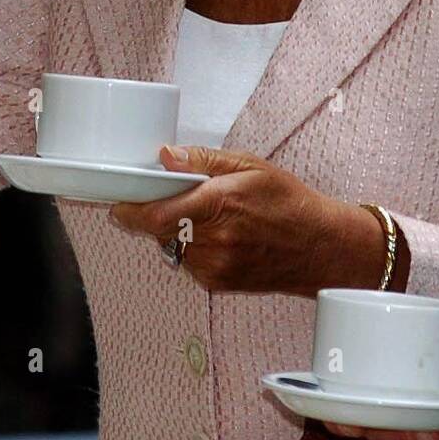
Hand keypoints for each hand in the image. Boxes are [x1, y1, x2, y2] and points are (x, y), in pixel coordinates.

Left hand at [109, 146, 385, 295]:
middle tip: (174, 199)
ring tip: (210, 218)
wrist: (319, 247)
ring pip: (172, 246)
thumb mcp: (250, 165)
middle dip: (156, 214)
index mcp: (219, 204)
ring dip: (177, 231)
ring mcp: (215, 266)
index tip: (119, 203)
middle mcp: (213, 240)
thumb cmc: (288, 201)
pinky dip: (193, 248)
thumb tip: (165, 155)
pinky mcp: (217, 283)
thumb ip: (204, 160)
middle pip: (159, 230)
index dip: (130, 211)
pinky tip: (221, 237)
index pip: (155, 215)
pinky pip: (188, 262)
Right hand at [322, 299, 438, 439]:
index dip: (338, 412)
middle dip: (401, 434)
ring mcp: (424, 422)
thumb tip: (406, 357)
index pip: (349, 396)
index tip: (343, 420)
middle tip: (430, 428)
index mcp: (389, 365)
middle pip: (377, 431)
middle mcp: (401, 397)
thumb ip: (435, 340)